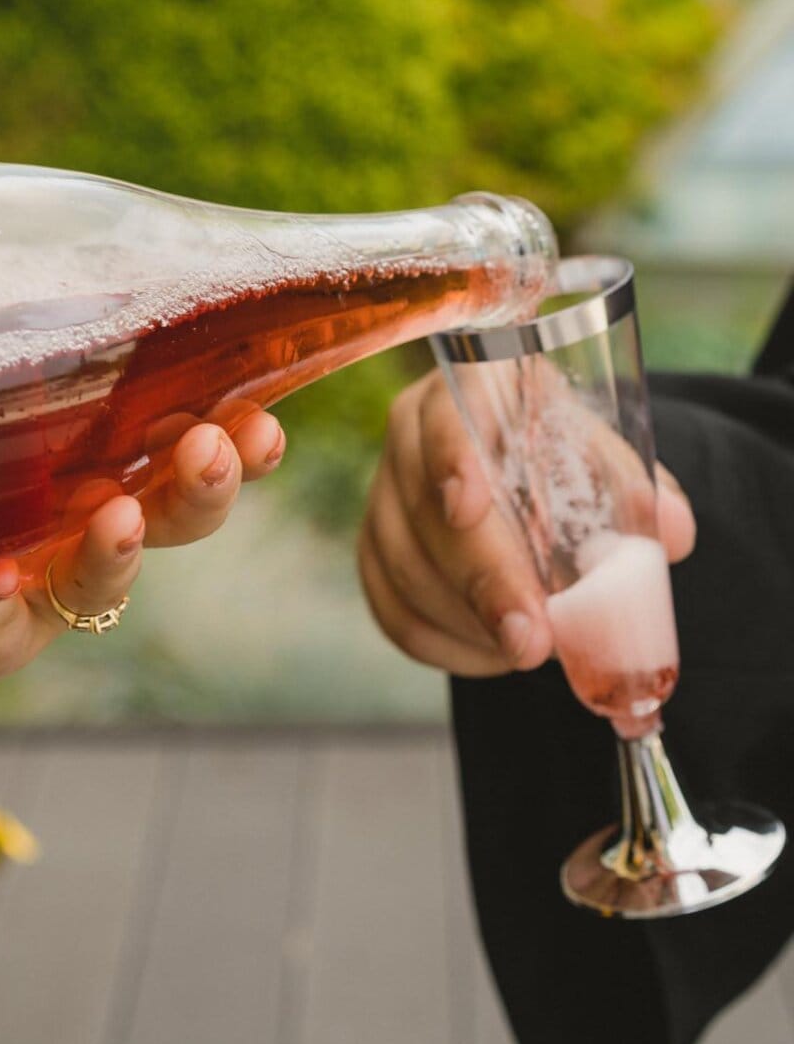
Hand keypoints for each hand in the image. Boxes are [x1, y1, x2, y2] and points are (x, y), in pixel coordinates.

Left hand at [0, 412, 285, 718]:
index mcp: (90, 463)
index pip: (184, 447)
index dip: (237, 440)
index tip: (262, 416)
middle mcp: (73, 530)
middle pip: (170, 518)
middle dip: (205, 487)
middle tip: (215, 448)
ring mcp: (27, 591)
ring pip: (97, 583)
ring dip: (118, 553)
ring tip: (119, 519)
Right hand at [359, 371, 695, 677]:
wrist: (524, 473)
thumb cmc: (565, 458)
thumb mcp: (606, 459)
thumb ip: (635, 491)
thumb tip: (671, 535)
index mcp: (473, 388)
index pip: (448, 412)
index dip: (452, 457)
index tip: (468, 509)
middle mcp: (412, 432)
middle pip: (425, 507)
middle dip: (482, 582)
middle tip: (530, 640)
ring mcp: (383, 492)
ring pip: (404, 566)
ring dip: (467, 621)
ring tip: (529, 651)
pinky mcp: (372, 549)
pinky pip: (392, 608)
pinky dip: (443, 643)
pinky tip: (491, 655)